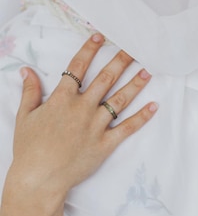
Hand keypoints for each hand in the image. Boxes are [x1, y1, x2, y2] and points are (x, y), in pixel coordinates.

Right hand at [0, 34, 157, 215]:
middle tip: (135, 48)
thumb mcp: (25, 117)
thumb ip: (30, 92)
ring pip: (120, 100)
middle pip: (105, 79)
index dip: (89, 50)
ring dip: (135, 84)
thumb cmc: (29, 149)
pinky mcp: (105, 144)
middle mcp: (82, 109)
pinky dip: (142, 117)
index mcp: (62, 99)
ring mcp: (95, 126)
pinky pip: (127, 128)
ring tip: (148, 70)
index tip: (100, 36)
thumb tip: (26, 71)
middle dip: (121, 61)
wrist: (39, 179)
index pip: (78, 67)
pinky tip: (154, 106)